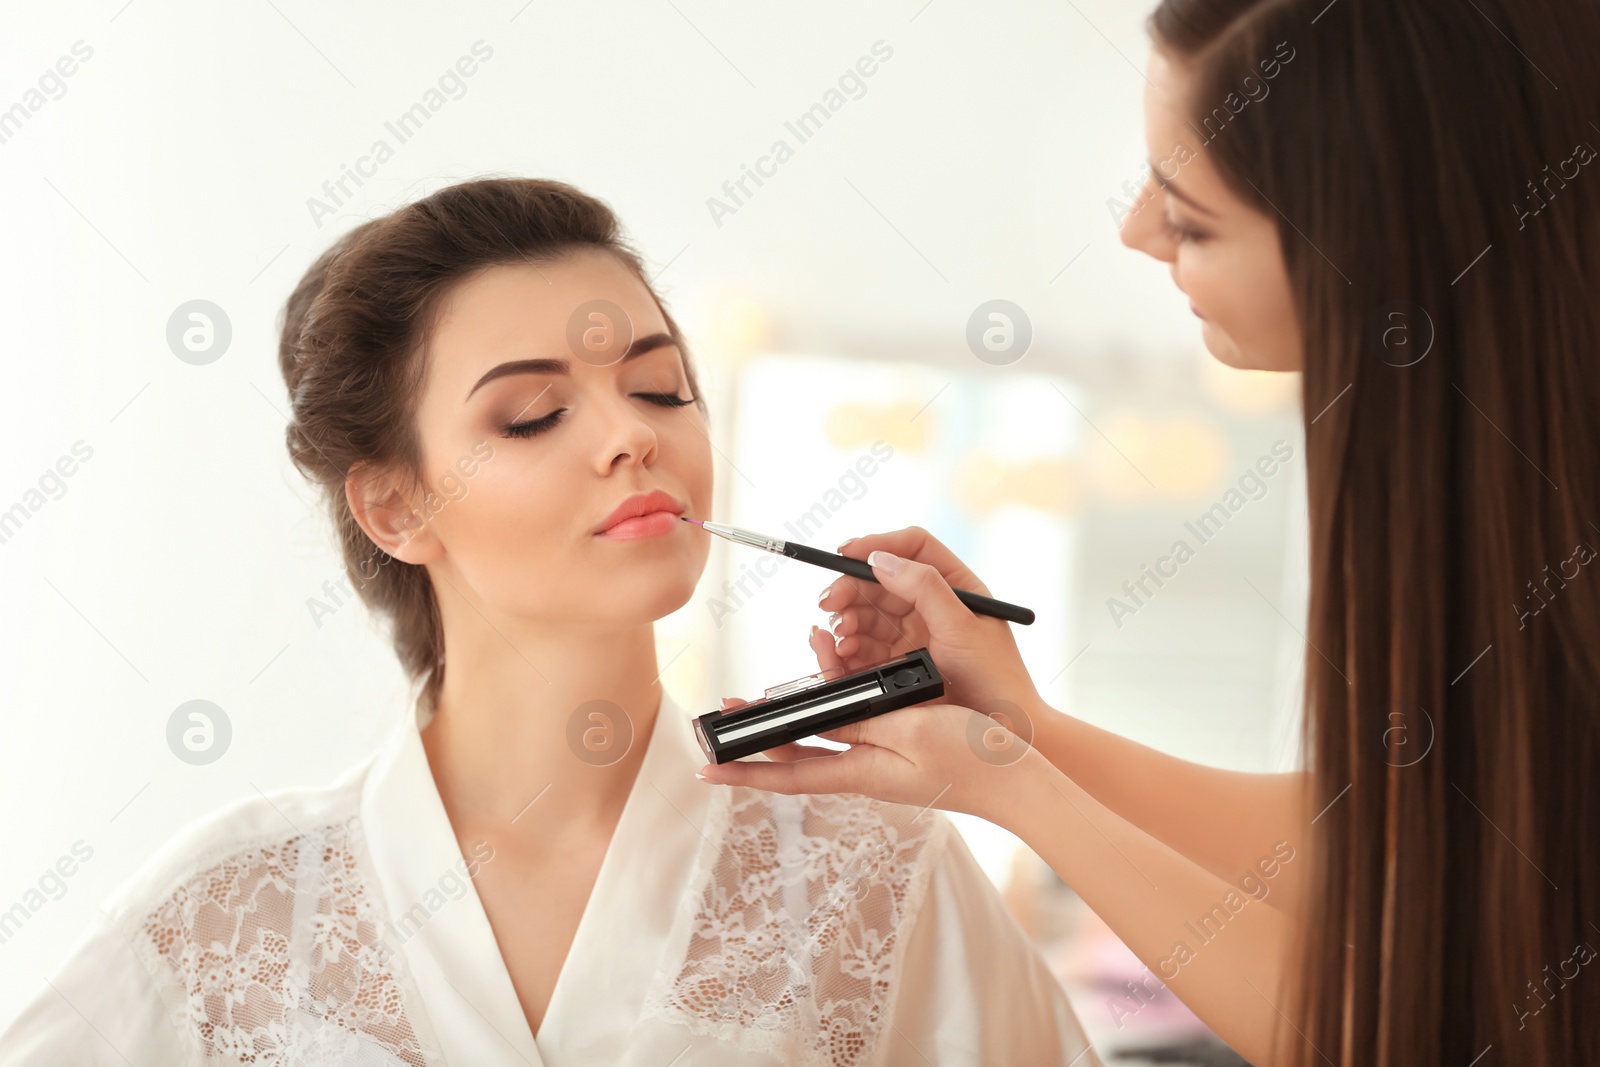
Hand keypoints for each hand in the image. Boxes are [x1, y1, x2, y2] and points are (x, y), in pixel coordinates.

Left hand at [696, 698, 1042, 822]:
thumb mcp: (908, 729)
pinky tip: (828, 690)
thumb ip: (858, 721)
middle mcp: (863, 772)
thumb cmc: (969, 756)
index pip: (787, 775)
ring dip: (791, 718)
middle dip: (757, 739)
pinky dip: (831, 708)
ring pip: (821, 740)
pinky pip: (852, 729)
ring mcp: (880, 763)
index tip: (705, 769)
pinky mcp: (899, 751)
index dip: (743, 772)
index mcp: (860, 772)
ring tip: (763, 696)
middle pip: (796, 757)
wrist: (1017, 778)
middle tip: (722, 717)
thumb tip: (811, 717)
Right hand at [816, 525, 1044, 731]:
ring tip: (841, 637)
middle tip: (829, 604)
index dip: (878, 544)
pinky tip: (840, 653)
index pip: (912, 547)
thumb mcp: (962, 626)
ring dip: (845, 621)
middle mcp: (930, 605)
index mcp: (954, 585)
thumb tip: (883, 560)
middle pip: (878, 581)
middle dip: (849, 589)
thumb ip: (925, 588)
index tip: (846, 553)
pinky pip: (862, 647)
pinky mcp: (896, 663)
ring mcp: (911, 634)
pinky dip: (845, 648)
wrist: (1004, 729)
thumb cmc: (995, 677)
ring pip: (865, 614)